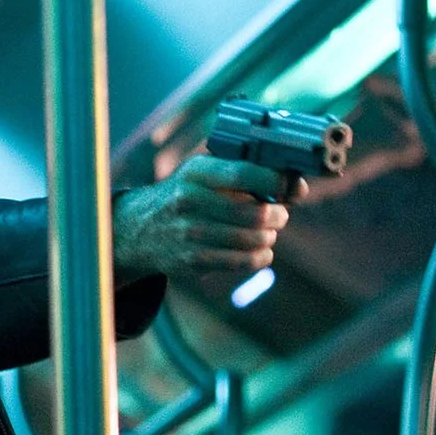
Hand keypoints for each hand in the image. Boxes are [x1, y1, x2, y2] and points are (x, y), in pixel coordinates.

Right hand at [111, 155, 305, 280]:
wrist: (138, 229)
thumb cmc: (185, 195)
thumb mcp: (203, 173)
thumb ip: (245, 173)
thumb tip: (297, 188)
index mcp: (196, 172)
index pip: (245, 174)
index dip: (277, 182)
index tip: (289, 188)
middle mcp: (190, 201)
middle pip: (255, 214)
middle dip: (277, 215)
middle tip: (279, 215)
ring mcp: (190, 234)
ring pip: (252, 240)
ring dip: (269, 237)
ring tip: (266, 232)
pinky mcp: (192, 261)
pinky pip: (242, 262)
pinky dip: (260, 257)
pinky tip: (258, 250)